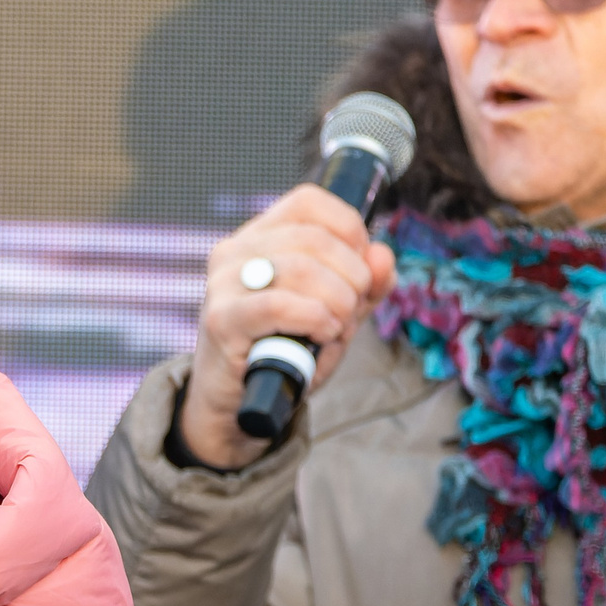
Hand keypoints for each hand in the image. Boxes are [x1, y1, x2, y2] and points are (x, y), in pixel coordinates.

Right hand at [177, 183, 397, 471]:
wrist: (238, 403)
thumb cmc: (283, 350)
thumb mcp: (334, 311)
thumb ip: (365, 283)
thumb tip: (382, 256)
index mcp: (258, 237)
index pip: (308, 201)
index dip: (348, 227)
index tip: (360, 265)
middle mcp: (235, 252)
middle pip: (314, 238)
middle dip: (353, 274)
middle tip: (354, 308)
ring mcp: (223, 285)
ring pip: (301, 268)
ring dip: (338, 301)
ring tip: (338, 326)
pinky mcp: (222, 321)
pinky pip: (280, 305)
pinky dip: (316, 318)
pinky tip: (323, 333)